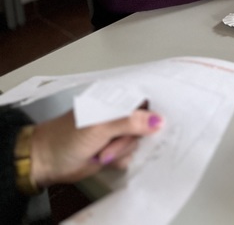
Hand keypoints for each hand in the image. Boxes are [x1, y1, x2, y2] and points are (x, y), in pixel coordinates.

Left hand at [30, 108, 163, 187]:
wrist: (47, 161)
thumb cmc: (67, 136)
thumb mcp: (100, 126)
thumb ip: (129, 121)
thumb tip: (158, 121)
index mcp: (115, 98)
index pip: (145, 97)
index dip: (155, 109)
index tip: (160, 122)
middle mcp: (118, 112)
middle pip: (145, 123)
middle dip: (130, 137)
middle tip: (112, 143)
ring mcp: (116, 131)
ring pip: (137, 142)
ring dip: (122, 150)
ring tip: (102, 152)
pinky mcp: (114, 149)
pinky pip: (131, 155)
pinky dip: (120, 159)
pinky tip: (105, 158)